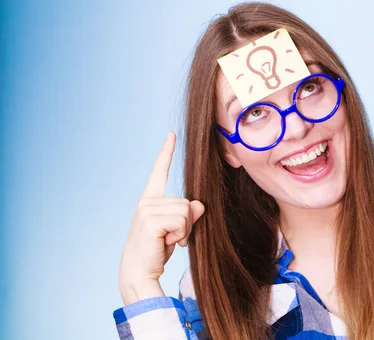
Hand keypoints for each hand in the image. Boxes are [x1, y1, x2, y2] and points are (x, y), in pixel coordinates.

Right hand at [118, 132, 204, 304]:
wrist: (139, 273)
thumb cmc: (157, 250)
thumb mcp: (177, 229)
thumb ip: (189, 214)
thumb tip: (200, 204)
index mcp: (150, 199)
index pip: (159, 171)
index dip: (166, 152)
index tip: (171, 134)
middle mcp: (147, 201)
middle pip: (187, 203)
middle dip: (186, 224)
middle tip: (170, 238)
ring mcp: (146, 209)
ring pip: (186, 212)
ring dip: (184, 231)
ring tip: (167, 240)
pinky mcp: (150, 220)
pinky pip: (182, 221)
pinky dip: (180, 235)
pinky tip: (165, 243)